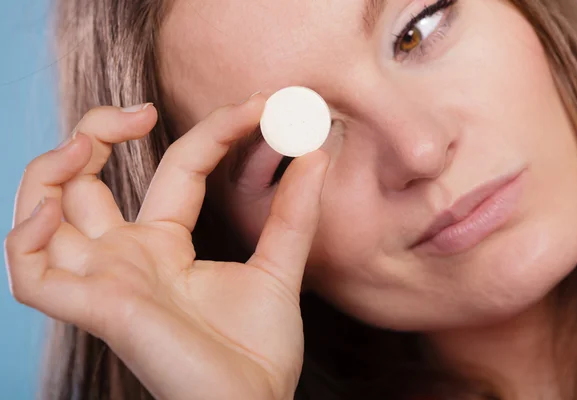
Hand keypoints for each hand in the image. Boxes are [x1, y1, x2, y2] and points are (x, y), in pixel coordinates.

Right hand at [4, 97, 328, 399]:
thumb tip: (317, 153)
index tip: (256, 107)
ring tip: (83, 144)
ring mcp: (107, 281)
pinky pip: (30, 272)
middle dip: (96, 133)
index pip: (175, 167)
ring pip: (41, 217)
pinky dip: (25, 237)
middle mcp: (127, 258)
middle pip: (81, 181)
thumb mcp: (279, 268)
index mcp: (166, 245)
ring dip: (49, 172)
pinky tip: (51, 209)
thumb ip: (294, 213)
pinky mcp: (97, 310)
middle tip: (140, 111)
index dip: (210, 130)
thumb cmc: (258, 351)